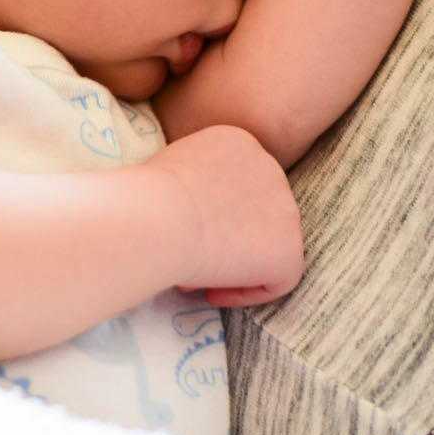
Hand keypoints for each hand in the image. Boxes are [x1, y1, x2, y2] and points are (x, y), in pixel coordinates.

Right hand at [148, 125, 304, 307]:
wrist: (157, 217)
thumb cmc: (144, 198)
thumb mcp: (165, 169)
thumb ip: (190, 183)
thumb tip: (190, 216)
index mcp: (238, 142)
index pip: (237, 182)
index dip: (214, 213)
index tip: (186, 232)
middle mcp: (269, 166)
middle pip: (257, 211)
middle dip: (228, 238)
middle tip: (192, 259)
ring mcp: (285, 208)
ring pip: (268, 245)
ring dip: (236, 265)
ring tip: (196, 277)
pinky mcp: (289, 249)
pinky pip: (278, 280)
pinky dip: (245, 291)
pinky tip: (211, 292)